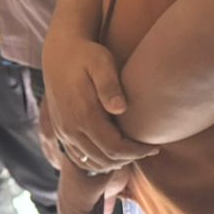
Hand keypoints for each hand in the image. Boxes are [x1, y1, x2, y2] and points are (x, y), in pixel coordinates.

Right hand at [41, 33, 156, 173]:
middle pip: (104, 159)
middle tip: (147, 150)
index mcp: (83, 114)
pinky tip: (112, 151)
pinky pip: (78, 157)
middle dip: (129, 159)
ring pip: (91, 162)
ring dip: (113, 162)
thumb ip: (109, 85)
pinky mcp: (60, 131)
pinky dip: (97, 160)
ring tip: (132, 151)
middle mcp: (70, 128)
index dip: (136, 152)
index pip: (114, 147)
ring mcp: (63, 132)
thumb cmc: (86, 55)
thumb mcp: (101, 62)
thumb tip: (120, 109)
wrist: (59, 52)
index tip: (154, 148)